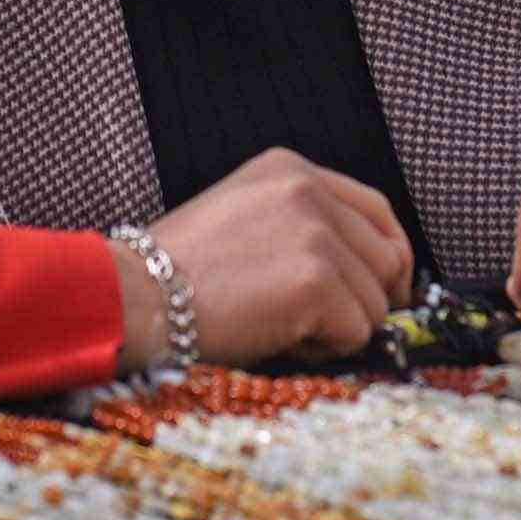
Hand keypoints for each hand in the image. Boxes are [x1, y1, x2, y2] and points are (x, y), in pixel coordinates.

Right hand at [131, 149, 413, 366]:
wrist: (132, 298)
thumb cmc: (174, 274)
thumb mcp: (241, 216)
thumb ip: (303, 225)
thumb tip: (370, 275)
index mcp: (289, 169)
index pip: (378, 210)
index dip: (388, 259)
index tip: (385, 292)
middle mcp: (308, 190)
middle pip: (388, 257)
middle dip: (368, 299)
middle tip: (322, 324)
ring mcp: (315, 234)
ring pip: (376, 302)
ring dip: (339, 328)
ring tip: (281, 325)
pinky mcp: (316, 282)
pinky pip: (357, 333)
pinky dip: (325, 350)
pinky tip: (276, 338)